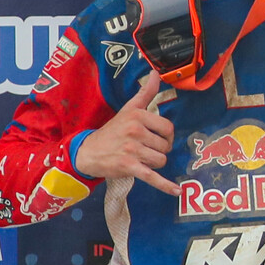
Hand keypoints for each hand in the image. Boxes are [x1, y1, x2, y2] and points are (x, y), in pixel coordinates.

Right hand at [75, 74, 180, 197]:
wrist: (88, 152)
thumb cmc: (112, 131)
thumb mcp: (128, 109)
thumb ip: (145, 92)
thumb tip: (155, 73)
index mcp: (137, 115)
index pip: (168, 129)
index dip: (166, 136)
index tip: (157, 138)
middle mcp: (135, 131)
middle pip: (166, 146)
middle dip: (159, 150)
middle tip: (145, 149)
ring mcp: (132, 150)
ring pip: (161, 161)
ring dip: (155, 163)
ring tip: (141, 159)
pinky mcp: (129, 167)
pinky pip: (153, 177)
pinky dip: (165, 186)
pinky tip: (177, 191)